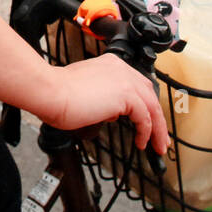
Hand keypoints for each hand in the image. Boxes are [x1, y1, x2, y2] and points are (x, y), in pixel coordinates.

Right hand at [40, 53, 169, 155]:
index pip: (137, 84)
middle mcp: (121, 69)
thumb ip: (104, 97)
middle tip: (159, 136)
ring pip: (152, 106)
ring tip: (156, 146)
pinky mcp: (126, 95)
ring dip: (157, 129)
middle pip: (150, 94)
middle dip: (157, 118)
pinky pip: (145, 117)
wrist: (52, 93)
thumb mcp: (87, 92)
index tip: (147, 120)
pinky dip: (146, 132)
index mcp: (111, 64)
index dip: (145, 104)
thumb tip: (112, 112)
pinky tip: (141, 143)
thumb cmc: (59, 93)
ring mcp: (125, 80)